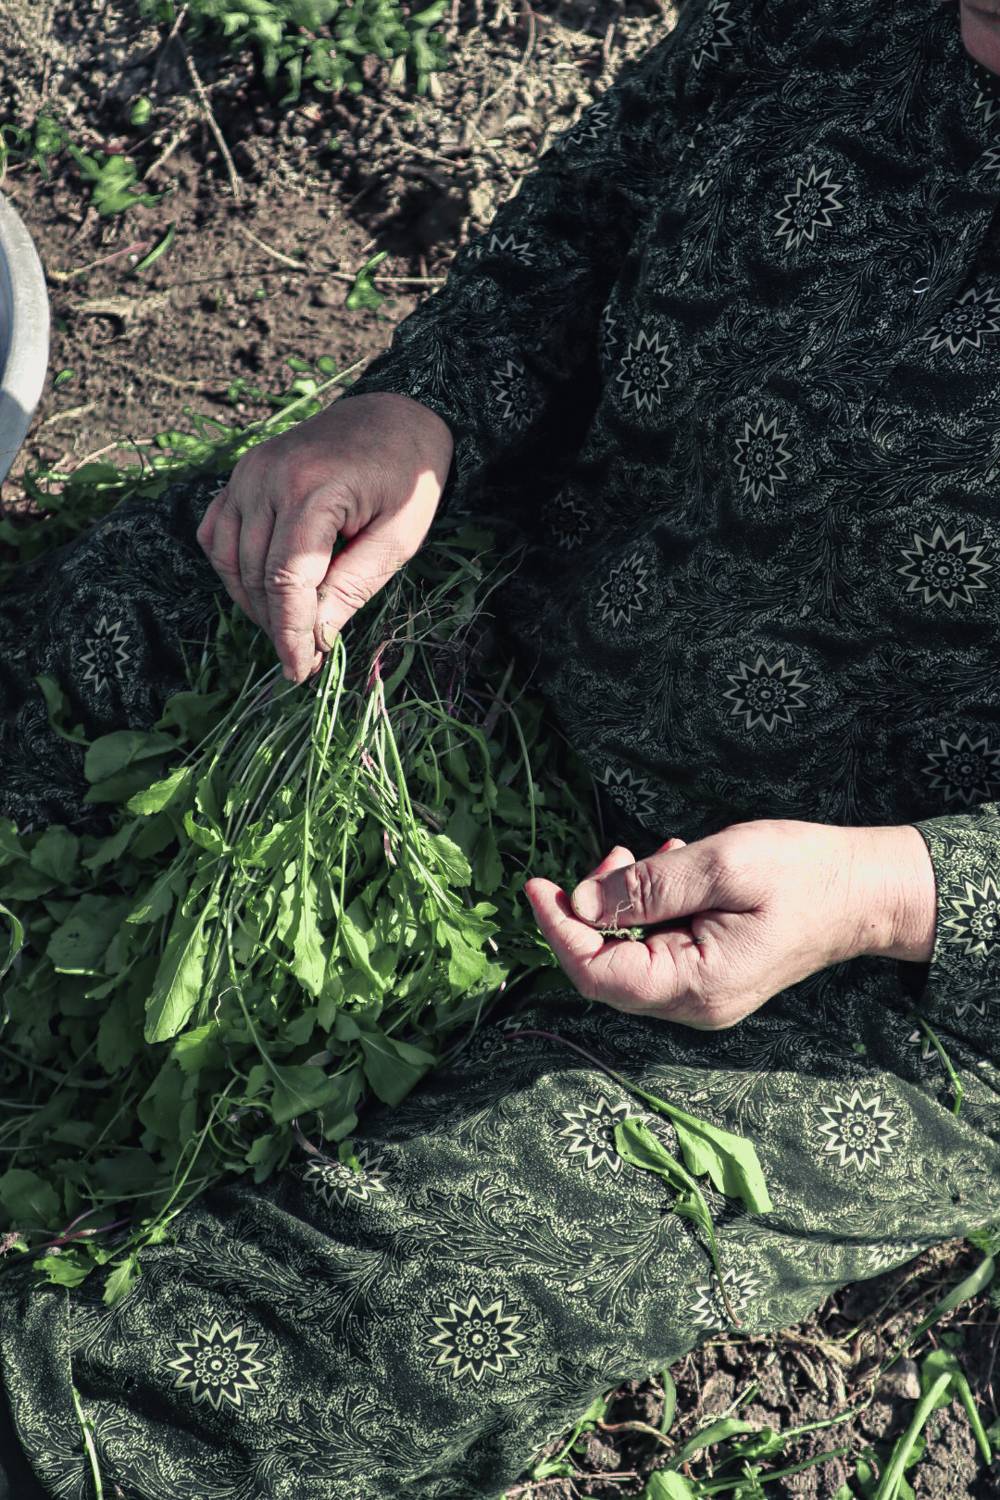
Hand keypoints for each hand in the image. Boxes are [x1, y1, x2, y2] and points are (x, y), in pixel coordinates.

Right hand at [196, 391, 453, 683]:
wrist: (396, 417)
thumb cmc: (406, 479)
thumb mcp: (398, 539)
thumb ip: (353, 587)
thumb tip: (316, 637)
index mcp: (313, 489)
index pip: (286, 580)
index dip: (290, 633)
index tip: (300, 672)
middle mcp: (268, 476)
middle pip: (256, 575)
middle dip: (278, 625)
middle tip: (308, 657)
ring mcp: (248, 472)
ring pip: (230, 560)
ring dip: (254, 603)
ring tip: (291, 626)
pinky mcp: (241, 474)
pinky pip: (217, 533)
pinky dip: (234, 568)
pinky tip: (264, 589)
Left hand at [525, 819, 910, 1029]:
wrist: (866, 892)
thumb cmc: (804, 872)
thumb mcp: (723, 864)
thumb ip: (649, 888)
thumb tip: (582, 905)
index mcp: (697, 986)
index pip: (597, 973)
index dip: (558, 930)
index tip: (536, 885)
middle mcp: (695, 1004)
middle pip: (606, 971)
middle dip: (589, 913)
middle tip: (612, 854)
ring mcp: (703, 995)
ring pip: (628, 958)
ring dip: (619, 907)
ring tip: (641, 854)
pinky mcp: (710, 976)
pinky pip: (655, 951)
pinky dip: (646, 911)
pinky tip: (667, 869)